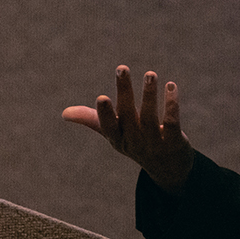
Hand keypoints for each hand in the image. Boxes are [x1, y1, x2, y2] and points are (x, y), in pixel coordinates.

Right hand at [62, 65, 195, 192]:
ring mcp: (155, 143)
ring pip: (150, 117)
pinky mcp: (175, 142)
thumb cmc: (136, 144)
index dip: (105, 113)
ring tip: (150, 74)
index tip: (102, 97)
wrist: (168, 170)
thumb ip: (93, 120)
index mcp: (117, 138)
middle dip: (124, 91)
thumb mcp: (114, 134)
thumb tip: (64, 113)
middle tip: (122, 68)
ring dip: (149, 94)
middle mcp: (134, 141)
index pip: (108, 126)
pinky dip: (171, 104)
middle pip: (128, 115)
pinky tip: (171, 86)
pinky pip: (172, 122)